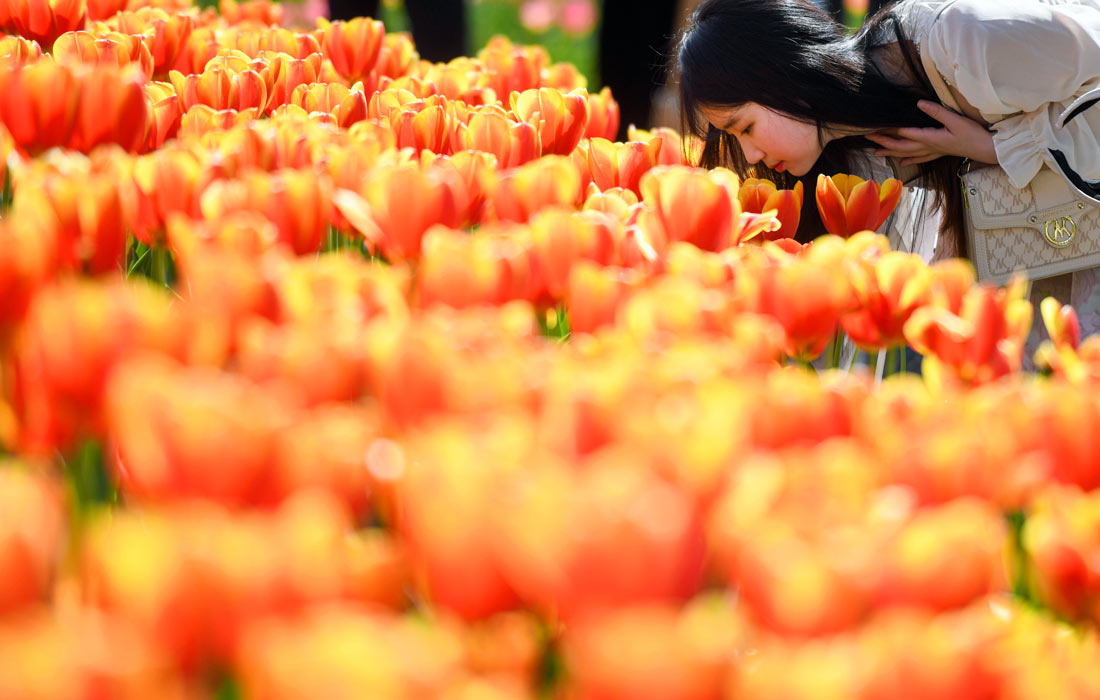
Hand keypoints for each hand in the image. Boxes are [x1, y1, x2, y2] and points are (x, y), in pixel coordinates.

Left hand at [865, 100, 997, 166]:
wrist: (986, 149)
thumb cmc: (973, 134)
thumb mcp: (955, 120)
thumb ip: (937, 112)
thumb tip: (919, 104)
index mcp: (930, 138)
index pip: (905, 134)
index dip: (889, 131)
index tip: (875, 128)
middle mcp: (928, 147)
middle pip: (901, 145)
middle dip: (884, 142)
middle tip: (868, 138)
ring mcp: (933, 152)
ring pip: (907, 153)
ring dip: (891, 152)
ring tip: (876, 152)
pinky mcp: (938, 153)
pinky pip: (919, 158)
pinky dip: (908, 159)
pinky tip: (901, 161)